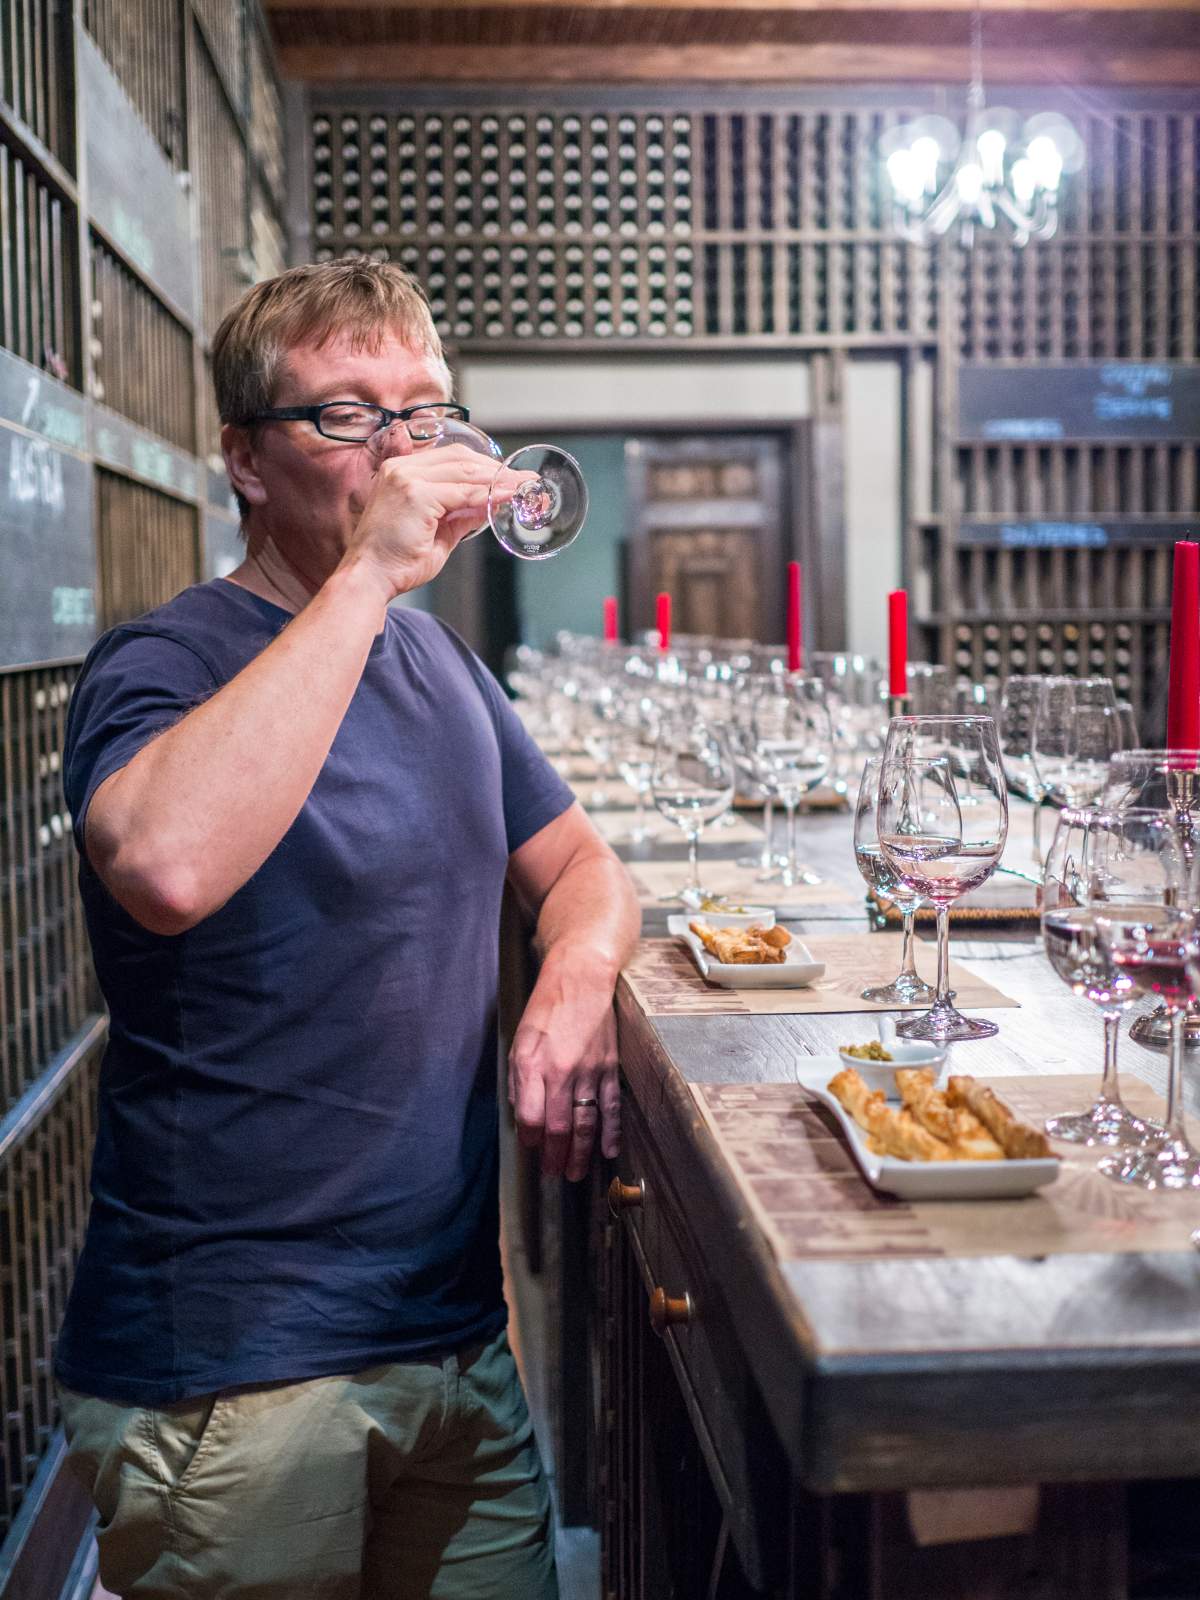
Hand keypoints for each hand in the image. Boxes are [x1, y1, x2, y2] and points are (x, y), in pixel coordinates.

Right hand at [342, 437, 530, 597]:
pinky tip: (507, 497)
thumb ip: (460, 514)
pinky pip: (464, 492)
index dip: (483, 466)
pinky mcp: (416, 494)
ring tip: (523, 486)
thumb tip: (487, 505)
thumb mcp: (436, 532)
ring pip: (465, 471)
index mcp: (402, 471)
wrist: (369, 578)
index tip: (508, 476)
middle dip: (496, 469)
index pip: (451, 458)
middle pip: (461, 458)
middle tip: (524, 479)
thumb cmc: (396, 560)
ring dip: (498, 479)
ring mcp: (407, 478)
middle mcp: (402, 468)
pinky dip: (489, 495)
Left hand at [508, 1003, 619, 1181]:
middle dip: (555, 1155)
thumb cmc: (547, 1008)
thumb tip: (522, 1113)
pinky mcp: (610, 1067)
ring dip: (580, 1152)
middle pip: (559, 1126)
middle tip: (554, 1175)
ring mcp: (589, 1071)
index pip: (531, 1117)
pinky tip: (609, 1151)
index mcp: (535, 1065)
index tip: (532, 1147)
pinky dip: (611, 1131)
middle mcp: (562, 1072)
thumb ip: (520, 1079)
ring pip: (586, 1122)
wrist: (581, 978)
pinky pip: (611, 1106)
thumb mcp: (520, 1040)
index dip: (531, 1138)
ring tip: (574, 1173)